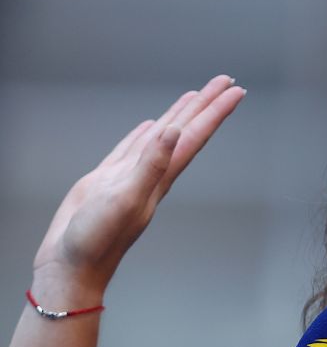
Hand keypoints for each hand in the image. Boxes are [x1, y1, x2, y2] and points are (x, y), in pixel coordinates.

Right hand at [31, 75, 244, 294]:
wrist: (72, 265)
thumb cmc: (97, 240)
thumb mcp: (125, 198)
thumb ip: (150, 164)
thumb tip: (171, 131)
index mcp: (161, 176)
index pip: (195, 135)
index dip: (215, 111)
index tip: (235, 89)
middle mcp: (152, 173)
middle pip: (186, 129)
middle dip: (206, 104)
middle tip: (225, 80)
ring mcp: (132, 176)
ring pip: (162, 136)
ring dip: (180, 115)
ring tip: (194, 95)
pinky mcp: (109, 180)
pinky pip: (133, 149)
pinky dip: (145, 135)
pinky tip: (151, 127)